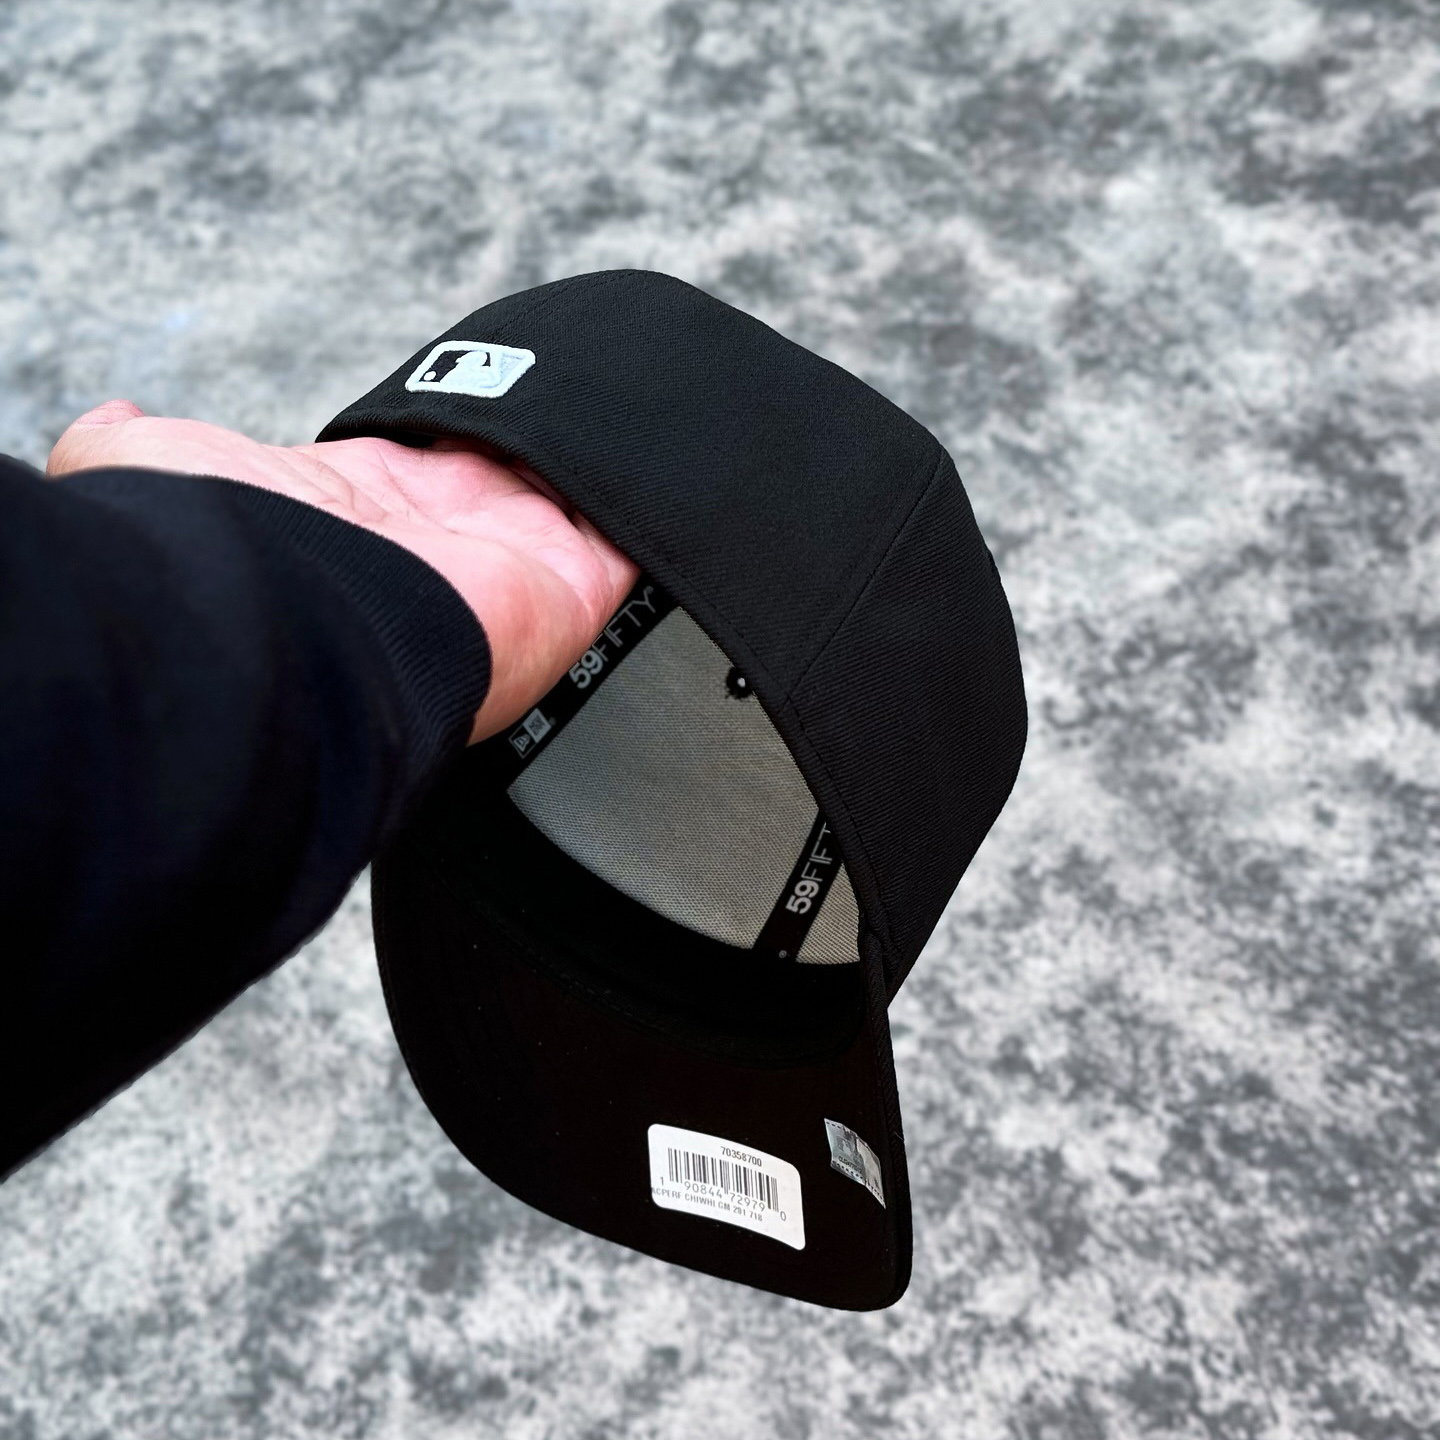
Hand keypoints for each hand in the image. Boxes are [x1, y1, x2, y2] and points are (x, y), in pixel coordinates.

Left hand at [48, 400, 638, 742]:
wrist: (288, 639)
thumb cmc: (222, 562)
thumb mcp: (156, 469)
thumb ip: (145, 442)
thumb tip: (117, 420)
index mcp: (366, 512)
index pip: (430, 466)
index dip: (458, 432)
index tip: (483, 404)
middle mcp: (444, 546)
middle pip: (511, 486)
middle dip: (533, 450)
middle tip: (560, 406)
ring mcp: (515, 569)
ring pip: (576, 508)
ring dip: (593, 464)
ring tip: (627, 411)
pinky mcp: (573, 587)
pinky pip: (631, 537)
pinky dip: (647, 499)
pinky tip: (660, 454)